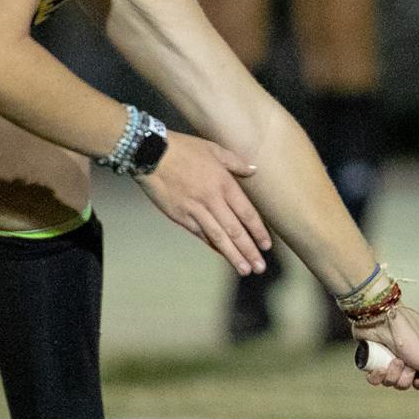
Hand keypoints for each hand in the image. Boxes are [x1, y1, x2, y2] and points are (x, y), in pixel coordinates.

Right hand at [137, 132, 271, 274]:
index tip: (267, 246)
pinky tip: (222, 254)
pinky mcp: (180, 217)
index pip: (246, 213)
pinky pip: (200, 234)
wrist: (151, 154)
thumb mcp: (214, 149)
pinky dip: (212, 246)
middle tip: (260, 267)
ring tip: (245, 269)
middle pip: (235, 230)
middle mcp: (212, 200)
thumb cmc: (184, 149)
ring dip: (232, 255)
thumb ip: (235, 162)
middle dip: (249, 250)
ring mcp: (195, 210)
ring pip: (218, 237)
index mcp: (224, 183)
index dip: (258, 231)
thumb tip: (254, 170)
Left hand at [356, 304, 418, 397]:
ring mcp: (391, 357)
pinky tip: (378, 366)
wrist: (380, 320)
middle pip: (407, 383)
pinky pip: (376, 379)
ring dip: (391, 374)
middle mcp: (409, 356)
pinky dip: (376, 375)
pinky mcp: (376, 359)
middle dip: (403, 377)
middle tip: (403, 363)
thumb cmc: (406, 333)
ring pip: (391, 381)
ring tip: (391, 359)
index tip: (417, 377)